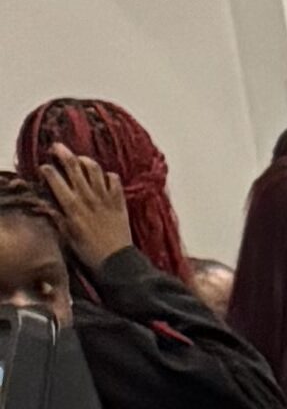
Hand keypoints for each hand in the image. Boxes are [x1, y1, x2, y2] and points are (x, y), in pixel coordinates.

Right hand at [34, 147, 130, 272]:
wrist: (117, 261)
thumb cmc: (89, 252)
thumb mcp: (67, 236)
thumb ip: (57, 217)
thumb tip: (45, 203)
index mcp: (72, 207)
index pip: (55, 179)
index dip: (47, 170)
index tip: (44, 167)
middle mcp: (88, 198)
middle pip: (74, 166)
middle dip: (63, 153)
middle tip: (57, 147)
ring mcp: (105, 198)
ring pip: (94, 168)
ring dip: (86, 160)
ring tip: (80, 159)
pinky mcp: (120, 201)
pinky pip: (114, 179)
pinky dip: (108, 175)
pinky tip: (104, 177)